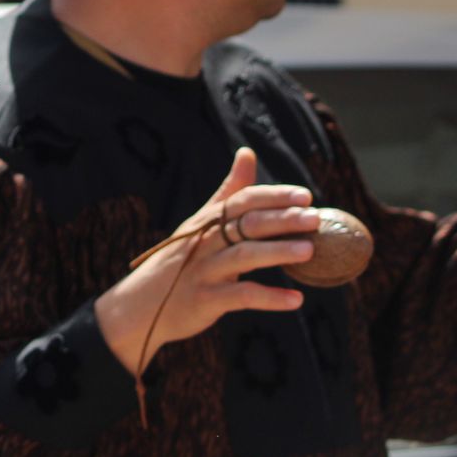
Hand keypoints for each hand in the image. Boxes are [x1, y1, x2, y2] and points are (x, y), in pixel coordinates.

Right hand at [96, 148, 317, 374]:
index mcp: (207, 221)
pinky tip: (296, 300)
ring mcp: (205, 270)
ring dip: (278, 252)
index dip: (274, 196)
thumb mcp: (200, 223)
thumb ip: (228, 191)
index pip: (243, 200)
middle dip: (282, 219)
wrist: (142, 305)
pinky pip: (241, 296)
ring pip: (244, 256)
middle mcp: (205, 241)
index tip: (306, 195)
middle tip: (315, 218)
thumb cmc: (180, 260)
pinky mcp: (205, 299)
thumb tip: (247, 152)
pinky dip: (270, 298)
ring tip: (309, 250)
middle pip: (247, 224)